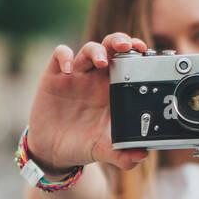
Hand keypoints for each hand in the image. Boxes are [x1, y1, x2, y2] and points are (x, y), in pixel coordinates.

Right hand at [26, 32, 151, 172]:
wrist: (52, 152)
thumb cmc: (82, 146)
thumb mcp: (102, 151)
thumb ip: (121, 154)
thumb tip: (140, 157)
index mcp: (113, 90)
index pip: (128, 62)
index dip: (137, 53)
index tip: (145, 53)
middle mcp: (96, 78)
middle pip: (111, 48)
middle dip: (120, 41)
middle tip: (128, 47)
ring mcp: (76, 75)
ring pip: (89, 49)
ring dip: (97, 50)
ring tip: (101, 61)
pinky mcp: (54, 76)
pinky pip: (60, 55)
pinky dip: (65, 57)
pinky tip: (68, 70)